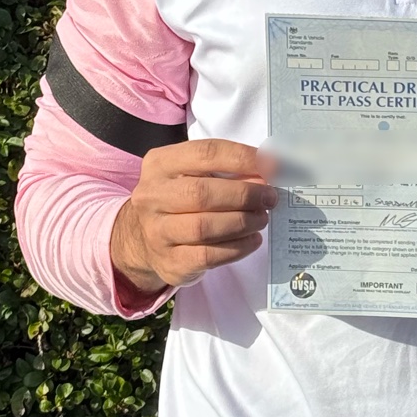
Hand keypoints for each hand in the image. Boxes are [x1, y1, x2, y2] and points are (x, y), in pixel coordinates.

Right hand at [109, 140, 275, 295]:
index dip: (243, 158)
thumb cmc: (178, 200)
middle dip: (244, 194)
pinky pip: (209, 256)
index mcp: (159, 164)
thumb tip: (267, 174)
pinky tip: (252, 240)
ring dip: (243, 222)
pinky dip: (238, 248)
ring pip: (204, 227)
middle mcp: (152, 196)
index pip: (205, 154)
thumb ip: (227, 171)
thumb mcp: (193, 176)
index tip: (273, 165)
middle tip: (270, 198)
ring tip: (261, 219)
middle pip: (202, 193)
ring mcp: (157, 232)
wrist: (144, 241)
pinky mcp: (170, 262)